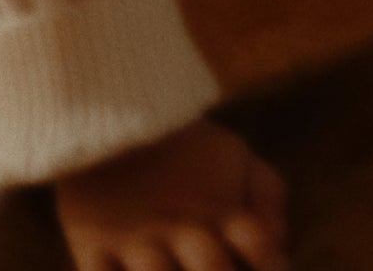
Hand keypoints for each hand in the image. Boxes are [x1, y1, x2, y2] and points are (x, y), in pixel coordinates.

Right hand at [54, 118, 285, 270]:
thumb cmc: (183, 146)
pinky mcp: (93, 249)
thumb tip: (280, 240)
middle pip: (214, 269)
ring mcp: (136, 241)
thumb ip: (267, 193)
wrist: (115, 117)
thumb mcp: (234, 155)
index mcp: (220, 205)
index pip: (258, 244)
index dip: (272, 266)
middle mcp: (182, 226)